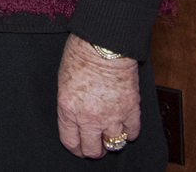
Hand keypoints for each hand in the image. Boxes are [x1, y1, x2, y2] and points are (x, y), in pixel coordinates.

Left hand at [56, 33, 140, 157]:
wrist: (103, 45)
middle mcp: (89, 117)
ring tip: (110, 134)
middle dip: (93, 150)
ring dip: (111, 141)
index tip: (79, 148)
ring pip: (113, 144)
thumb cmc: (80, 56)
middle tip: (96, 144)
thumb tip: (76, 122)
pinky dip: (129, 132)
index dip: (75, 148)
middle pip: (93, 150)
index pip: (71, 142)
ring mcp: (112, 115)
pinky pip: (132, 132)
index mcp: (68, 109)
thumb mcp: (63, 84)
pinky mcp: (130, 109)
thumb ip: (70, 107)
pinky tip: (125, 126)